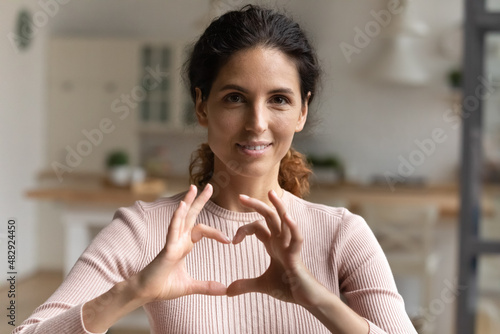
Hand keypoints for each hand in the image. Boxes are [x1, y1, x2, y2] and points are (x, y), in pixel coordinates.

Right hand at [128, 184, 230, 302]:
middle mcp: (178, 239)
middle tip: (210, 185)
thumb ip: (207, 286)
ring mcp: (172, 242)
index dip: (215, 232)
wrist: (145, 293)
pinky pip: (173, 229)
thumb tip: (225, 290)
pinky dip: (177, 217)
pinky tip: (182, 205)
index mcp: (184, 245)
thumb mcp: (190, 286)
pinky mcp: (167, 248)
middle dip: (200, 200)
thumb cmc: (163, 286)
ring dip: (187, 201)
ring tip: (194, 187)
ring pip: (181, 217)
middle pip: (191, 215)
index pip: (201, 230)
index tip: (229, 240)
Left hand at [227, 190, 328, 306]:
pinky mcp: (297, 255)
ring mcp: (290, 246)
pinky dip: (293, 227)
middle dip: (256, 205)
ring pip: (284, 220)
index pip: (257, 226)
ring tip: (271, 193)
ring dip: (278, 206)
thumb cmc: (289, 287)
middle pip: (269, 216)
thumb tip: (227, 291)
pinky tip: (287, 217)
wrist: (306, 298)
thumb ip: (245, 285)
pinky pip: (297, 238)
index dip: (243, 229)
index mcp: (273, 244)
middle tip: (240, 196)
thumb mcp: (262, 285)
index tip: (233, 242)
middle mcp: (281, 241)